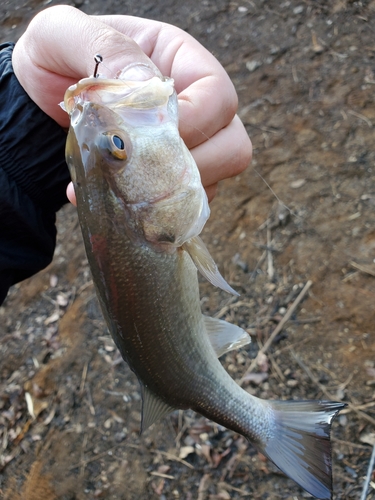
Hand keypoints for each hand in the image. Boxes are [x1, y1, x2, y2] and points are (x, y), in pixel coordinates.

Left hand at [13, 5, 251, 202]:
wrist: (34, 102)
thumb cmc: (52, 59)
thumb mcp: (63, 35)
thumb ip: (109, 51)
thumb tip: (149, 87)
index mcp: (179, 62)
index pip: (217, 98)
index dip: (191, 124)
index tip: (143, 138)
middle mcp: (195, 106)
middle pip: (233, 146)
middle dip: (192, 170)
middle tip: (141, 175)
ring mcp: (187, 146)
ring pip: (213, 182)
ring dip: (172, 197)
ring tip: (124, 197)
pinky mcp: (169, 178)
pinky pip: (183, 205)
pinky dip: (157, 213)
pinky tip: (121, 207)